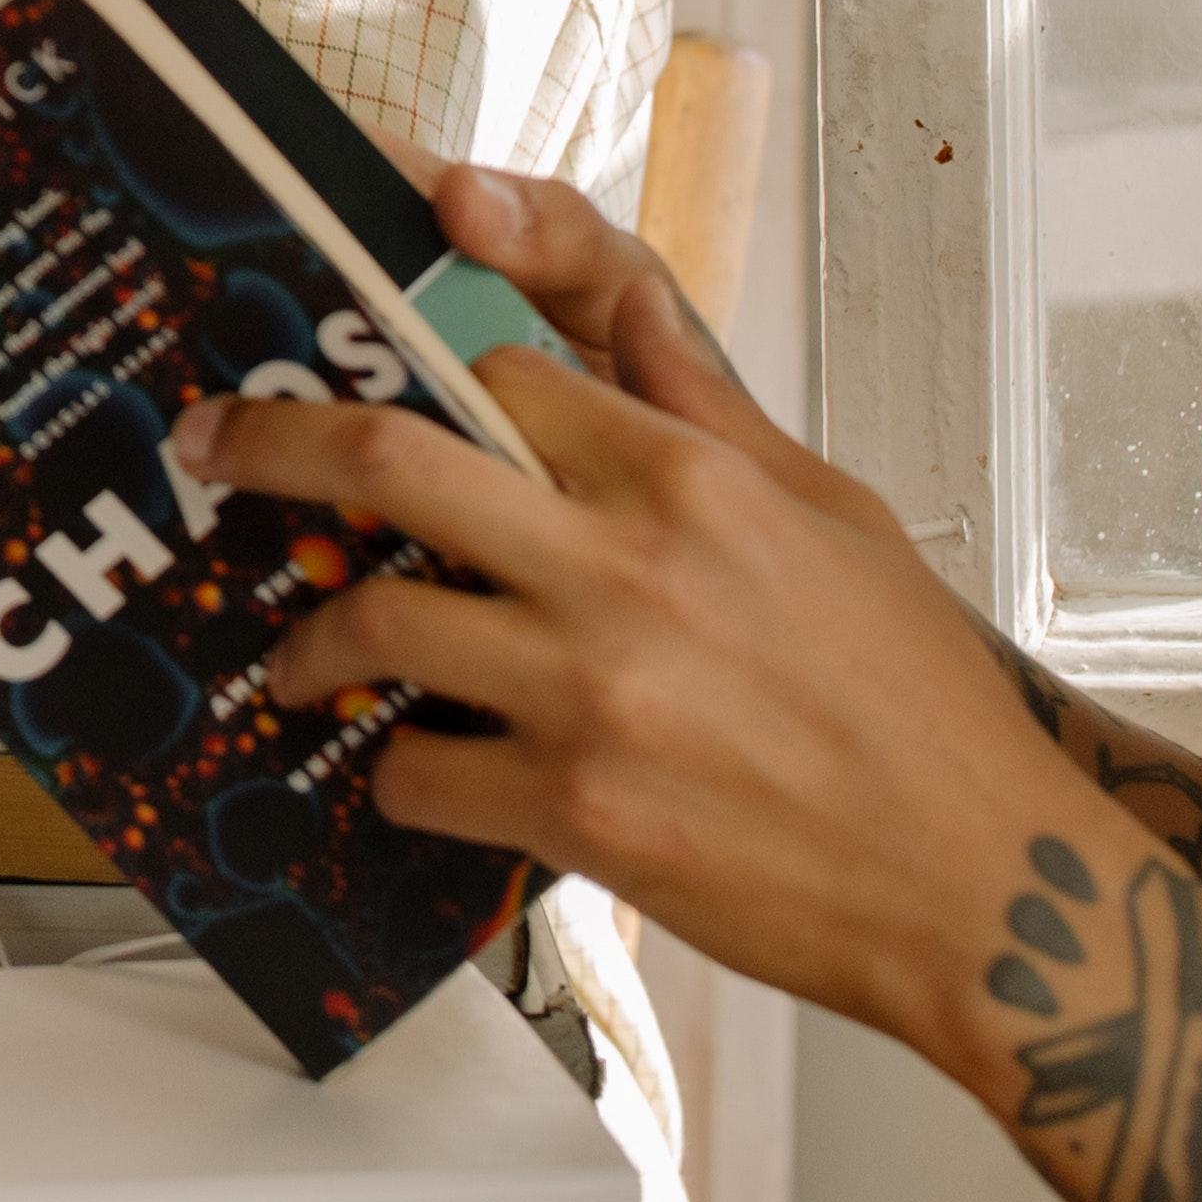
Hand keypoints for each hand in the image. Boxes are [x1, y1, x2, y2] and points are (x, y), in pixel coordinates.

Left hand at [165, 162, 1082, 1046]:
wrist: (986, 886)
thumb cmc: (918, 703)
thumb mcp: (831, 514)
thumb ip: (708, 413)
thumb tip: (632, 315)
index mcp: (688, 478)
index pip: (500, 376)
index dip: (426, 381)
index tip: (369, 396)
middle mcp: (624, 566)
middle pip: (388, 460)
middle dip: (272, 441)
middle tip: (215, 446)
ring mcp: (591, 689)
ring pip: (377, 621)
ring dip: (313, 640)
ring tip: (296, 657)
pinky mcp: (578, 809)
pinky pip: (419, 770)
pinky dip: (398, 772)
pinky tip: (412, 775)